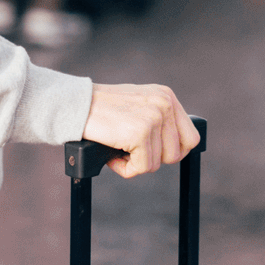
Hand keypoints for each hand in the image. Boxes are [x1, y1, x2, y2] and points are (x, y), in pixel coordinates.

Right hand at [83, 84, 200, 178]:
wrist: (74, 104)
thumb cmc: (101, 109)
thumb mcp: (138, 105)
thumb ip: (159, 119)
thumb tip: (178, 150)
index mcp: (167, 96)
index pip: (191, 138)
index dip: (172, 152)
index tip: (152, 152)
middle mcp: (164, 104)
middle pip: (175, 155)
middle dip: (151, 158)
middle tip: (129, 148)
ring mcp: (154, 117)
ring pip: (157, 164)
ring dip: (135, 163)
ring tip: (118, 147)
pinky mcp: (140, 133)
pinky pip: (141, 167)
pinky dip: (124, 168)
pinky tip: (112, 153)